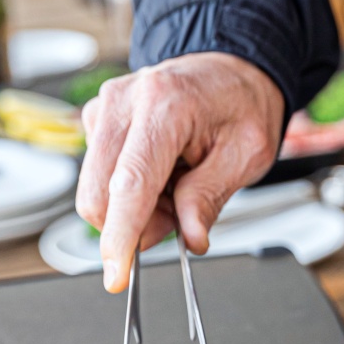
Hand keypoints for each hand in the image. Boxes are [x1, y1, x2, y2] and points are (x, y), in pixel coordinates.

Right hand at [76, 52, 285, 292]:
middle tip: (180, 216)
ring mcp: (105, 107)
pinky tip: (163, 172)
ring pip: (97, 190)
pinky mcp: (97, 119)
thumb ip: (210, 196)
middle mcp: (124, 101)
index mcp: (165, 105)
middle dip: (134, 224)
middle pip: (99, 192)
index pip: (131, 183)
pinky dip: (130, 191)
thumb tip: (189, 238)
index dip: (120, 235)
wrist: (229, 69)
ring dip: (135, 207)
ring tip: (178, 184)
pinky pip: (100, 176)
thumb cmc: (240, 105)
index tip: (115, 275)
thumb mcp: (246, 155)